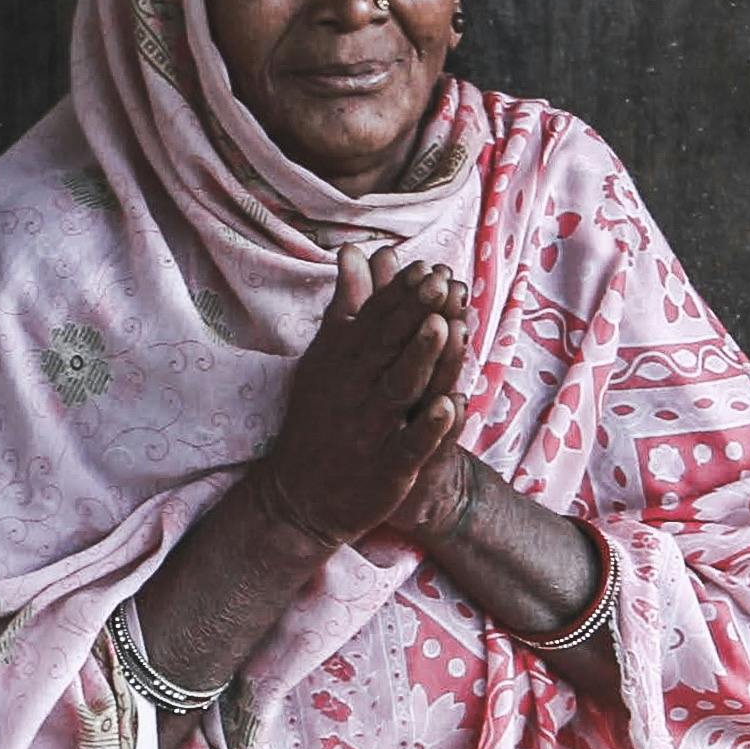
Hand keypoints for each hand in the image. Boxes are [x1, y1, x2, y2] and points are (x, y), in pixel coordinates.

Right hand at [255, 247, 463, 546]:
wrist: (298, 497)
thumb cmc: (320, 418)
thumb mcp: (326, 359)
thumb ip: (347, 307)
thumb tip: (354, 251)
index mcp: (341, 363)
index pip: (373, 321)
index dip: (400, 295)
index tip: (426, 268)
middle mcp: (353, 392)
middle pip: (387, 347)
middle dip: (414, 314)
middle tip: (440, 283)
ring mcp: (369, 431)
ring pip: (399, 389)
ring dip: (421, 358)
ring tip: (443, 327)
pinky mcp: (386, 470)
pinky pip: (410, 445)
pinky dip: (429, 427)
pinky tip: (451, 404)